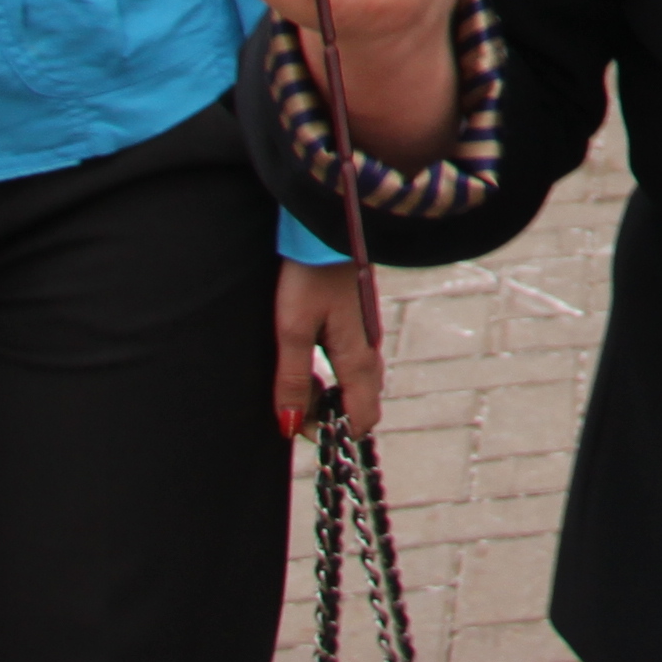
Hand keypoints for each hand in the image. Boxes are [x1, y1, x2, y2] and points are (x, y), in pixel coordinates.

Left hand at [275, 260, 383, 440]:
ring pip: (355, 384)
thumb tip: (291, 426)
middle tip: (292, 403)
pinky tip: (307, 359)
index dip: (334, 433)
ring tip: (296, 380)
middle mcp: (370, 351)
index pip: (364, 417)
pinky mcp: (358, 324)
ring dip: (328, 394)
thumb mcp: (292, 330)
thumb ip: (294, 380)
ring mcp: (367, 337)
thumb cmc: (309, 277)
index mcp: (358, 358)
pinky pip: (351, 364)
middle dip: (329, 415)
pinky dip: (331, 374)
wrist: (327, 229)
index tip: (300, 426)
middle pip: (361, 403)